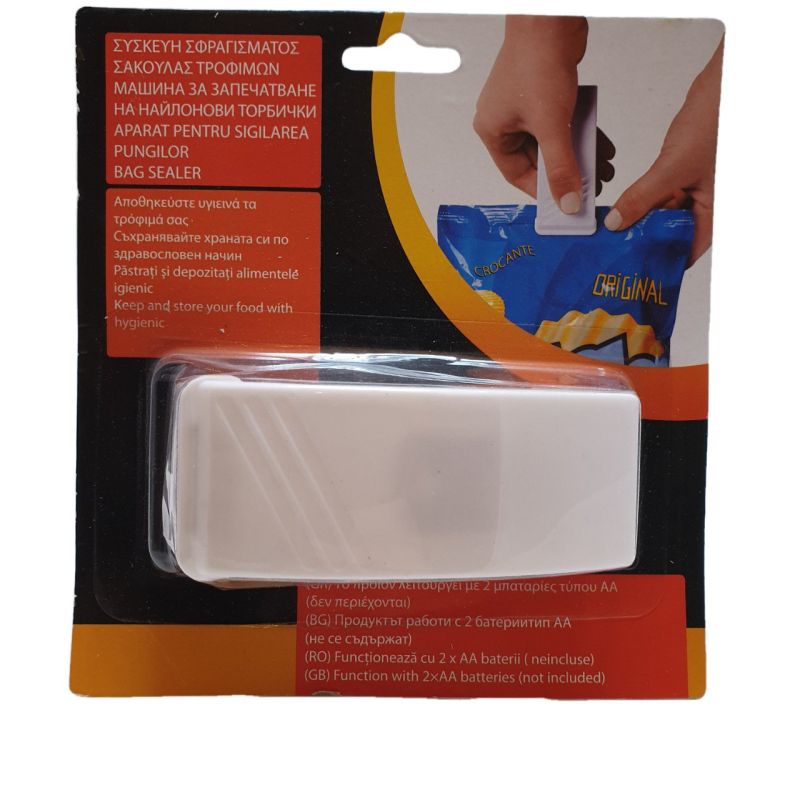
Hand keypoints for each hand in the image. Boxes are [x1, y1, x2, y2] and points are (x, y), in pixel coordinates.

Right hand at [473, 16, 589, 212]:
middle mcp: (504, 119)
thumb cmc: (537, 62)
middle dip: (567, 173)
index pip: (517, 174)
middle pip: (537, 159)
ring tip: (603, 168)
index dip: (543, 191)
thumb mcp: (551, 126)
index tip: (566, 205)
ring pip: (552, 142)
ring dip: (578, 155)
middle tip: (591, 188)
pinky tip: (601, 144)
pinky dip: (580, 133)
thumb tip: (567, 202)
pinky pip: (561, 123)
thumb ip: (561, 168)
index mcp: (493, 131)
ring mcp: (524, 105)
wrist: (549, 17)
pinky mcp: (542, 92)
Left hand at [604, 41, 723, 265]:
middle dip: (647, 242)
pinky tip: (622, 209)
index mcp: (716, 210)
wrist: (722, 84)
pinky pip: (661, 195)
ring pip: (665, 214)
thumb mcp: (672, 168)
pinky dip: (644, 202)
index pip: (690, 249)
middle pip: (674, 233)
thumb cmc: (714, 122)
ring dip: (642, 221)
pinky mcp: (683, 173)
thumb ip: (642, 197)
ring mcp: (695, 188)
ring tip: (614, 236)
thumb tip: (616, 223)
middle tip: (617, 256)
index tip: (638, 274)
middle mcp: (707, 203)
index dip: (665, 263)